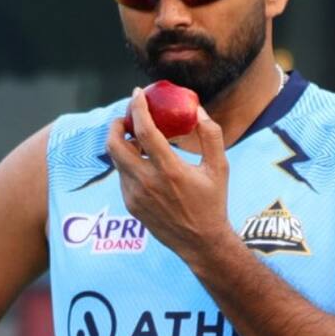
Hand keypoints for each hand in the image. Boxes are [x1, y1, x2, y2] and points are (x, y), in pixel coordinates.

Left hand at [105, 88, 230, 259]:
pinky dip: (129, 164)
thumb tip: (196, 109)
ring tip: (138, 140)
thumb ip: (210, 135)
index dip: (138, 108)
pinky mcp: (130, 204)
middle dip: (116, 125)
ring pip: (117, 161)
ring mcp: (135, 195)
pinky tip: (144, 163)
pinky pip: (123, 176)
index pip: (144, 131)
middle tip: (126, 118)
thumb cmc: (213, 202)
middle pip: (114, 144)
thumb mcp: (219, 167)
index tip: (137, 93)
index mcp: (169, 170)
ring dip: (123, 145)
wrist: (201, 242)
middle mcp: (147, 182)